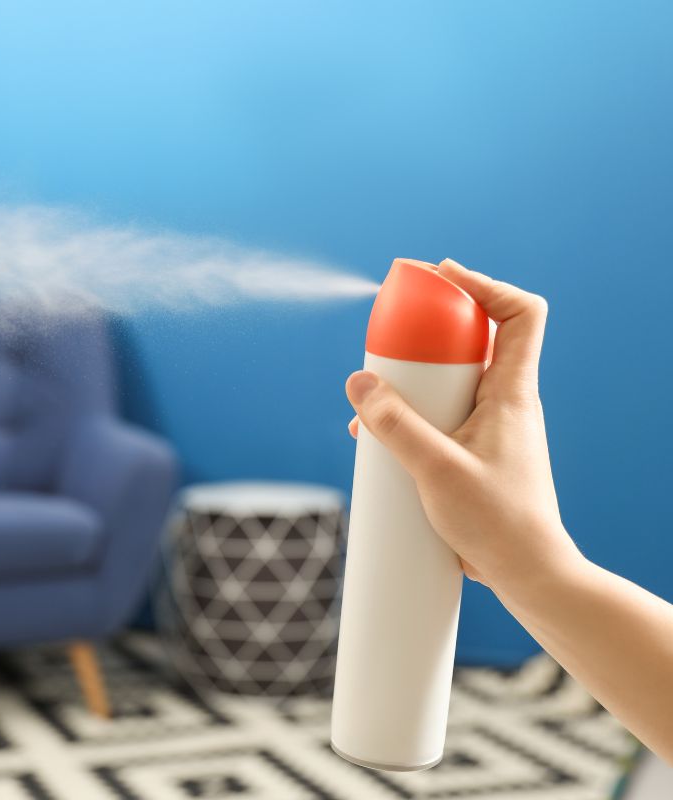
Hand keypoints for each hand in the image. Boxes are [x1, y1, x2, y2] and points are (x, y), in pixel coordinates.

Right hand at [344, 259, 581, 595]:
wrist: (526, 574)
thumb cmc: (496, 523)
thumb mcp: (434, 468)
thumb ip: (393, 423)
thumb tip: (358, 381)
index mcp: (512, 392)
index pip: (520, 314)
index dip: (483, 285)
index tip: (440, 278)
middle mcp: (506, 402)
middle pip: (475, 340)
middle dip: (430, 330)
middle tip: (392, 331)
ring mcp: (491, 429)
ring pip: (452, 382)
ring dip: (412, 380)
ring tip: (374, 394)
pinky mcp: (474, 455)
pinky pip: (440, 417)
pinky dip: (409, 417)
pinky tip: (376, 440)